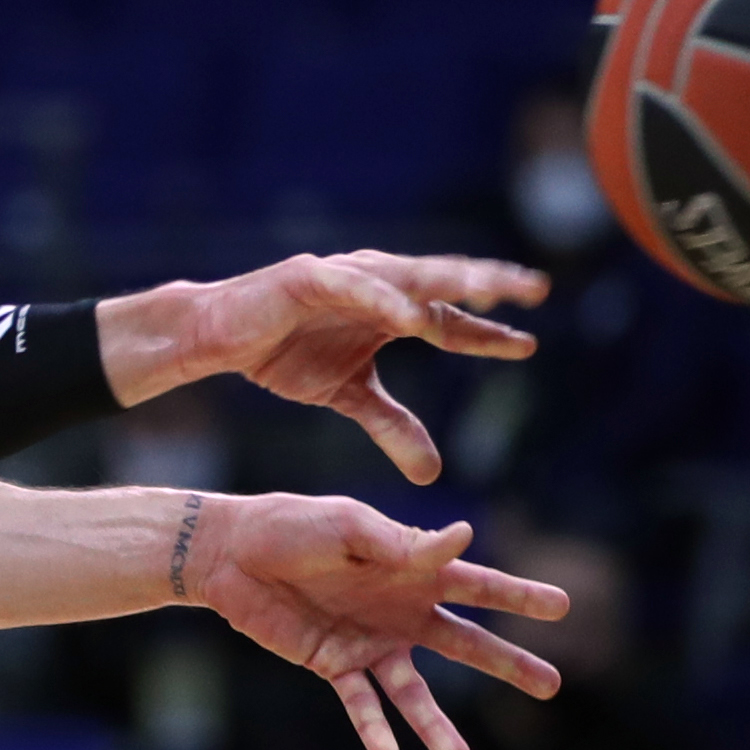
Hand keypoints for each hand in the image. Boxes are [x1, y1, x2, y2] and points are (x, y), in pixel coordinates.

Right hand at [101, 252, 549, 483]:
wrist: (213, 337)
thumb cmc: (281, 355)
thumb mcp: (348, 397)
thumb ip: (392, 426)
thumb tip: (433, 473)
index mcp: (389, 313)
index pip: (449, 322)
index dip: (486, 333)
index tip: (527, 346)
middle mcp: (375, 288)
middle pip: (442, 285)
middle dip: (486, 284)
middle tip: (536, 289)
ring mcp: (343, 277)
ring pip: (406, 275)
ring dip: (445, 278)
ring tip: (485, 286)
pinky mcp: (307, 278)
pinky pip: (353, 287)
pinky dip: (383, 299)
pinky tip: (413, 314)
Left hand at [190, 495, 565, 749]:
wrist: (230, 554)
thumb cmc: (291, 526)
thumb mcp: (346, 525)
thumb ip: (400, 543)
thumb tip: (464, 536)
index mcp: (411, 569)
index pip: (477, 584)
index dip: (519, 596)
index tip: (563, 606)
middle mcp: (401, 611)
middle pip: (465, 643)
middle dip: (508, 664)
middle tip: (553, 687)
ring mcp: (371, 642)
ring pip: (415, 693)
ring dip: (435, 726)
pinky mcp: (334, 665)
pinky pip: (361, 703)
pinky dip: (374, 729)